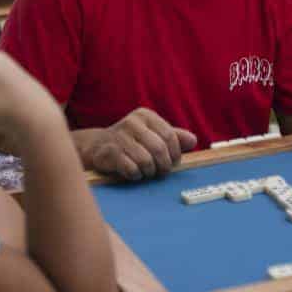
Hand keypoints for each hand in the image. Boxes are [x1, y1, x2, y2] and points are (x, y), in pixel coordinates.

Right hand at [72, 109, 197, 180]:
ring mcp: (119, 136)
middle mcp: (132, 122)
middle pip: (159, 149)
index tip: (174, 163)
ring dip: (149, 172)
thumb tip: (193, 141)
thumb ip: (174, 137)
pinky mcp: (109, 152)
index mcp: (146, 115)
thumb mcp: (153, 135)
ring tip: (146, 171)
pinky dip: (136, 175)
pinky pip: (131, 169)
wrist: (97, 147)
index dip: (176, 153)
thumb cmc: (131, 141)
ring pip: (146, 161)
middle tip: (161, 171)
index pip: (170, 136)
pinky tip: (134, 173)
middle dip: (164, 165)